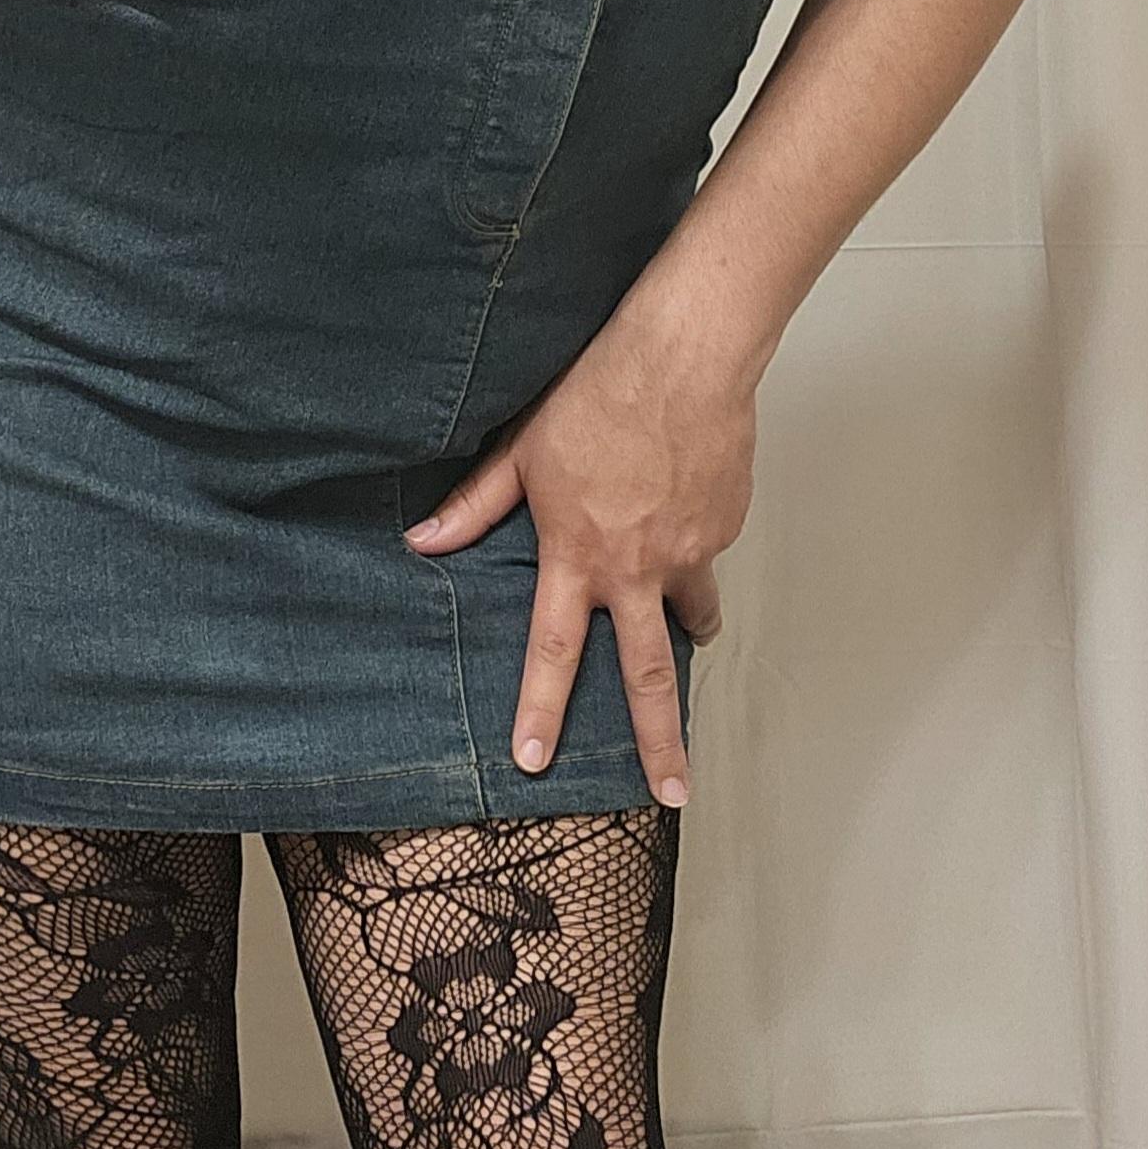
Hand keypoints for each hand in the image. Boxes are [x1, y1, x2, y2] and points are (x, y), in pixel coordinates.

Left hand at [402, 296, 751, 806]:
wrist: (684, 356)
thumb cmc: (597, 392)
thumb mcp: (521, 449)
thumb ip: (475, 505)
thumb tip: (423, 541)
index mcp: (578, 555)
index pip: (553, 651)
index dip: (541, 710)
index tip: (534, 761)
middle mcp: (636, 568)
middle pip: (648, 677)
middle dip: (659, 743)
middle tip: (672, 792)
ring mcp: (689, 552)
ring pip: (692, 615)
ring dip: (689, 635)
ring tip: (691, 642)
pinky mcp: (724, 527)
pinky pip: (707, 554)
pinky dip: (695, 547)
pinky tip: (682, 505)